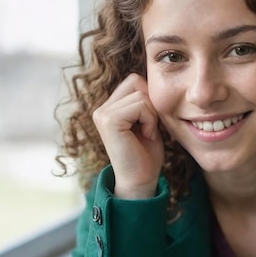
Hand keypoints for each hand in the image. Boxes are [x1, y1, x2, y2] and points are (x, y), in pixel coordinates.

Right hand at [92, 73, 163, 198]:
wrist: (142, 181)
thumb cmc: (147, 154)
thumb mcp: (148, 120)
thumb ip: (145, 99)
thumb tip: (153, 75)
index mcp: (110, 107)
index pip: (135, 80)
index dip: (149, 99)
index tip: (148, 124)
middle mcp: (102, 108)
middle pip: (136, 81)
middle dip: (150, 104)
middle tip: (148, 128)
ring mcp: (102, 113)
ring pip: (141, 94)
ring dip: (152, 116)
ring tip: (145, 134)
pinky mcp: (108, 120)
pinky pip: (140, 105)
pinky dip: (149, 120)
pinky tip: (145, 136)